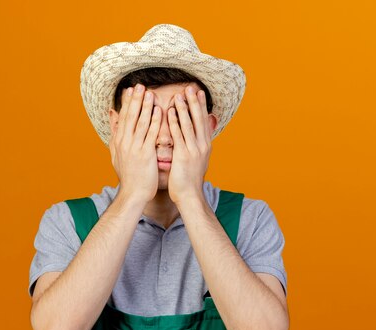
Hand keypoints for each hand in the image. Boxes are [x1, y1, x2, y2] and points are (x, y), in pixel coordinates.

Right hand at [108, 84, 161, 203]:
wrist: (133, 193)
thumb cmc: (129, 176)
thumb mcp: (116, 154)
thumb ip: (115, 134)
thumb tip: (112, 117)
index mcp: (119, 142)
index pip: (122, 118)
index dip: (126, 103)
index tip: (129, 89)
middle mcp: (125, 143)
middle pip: (130, 117)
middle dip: (135, 100)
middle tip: (139, 85)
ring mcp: (135, 148)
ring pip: (140, 122)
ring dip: (145, 106)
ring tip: (149, 92)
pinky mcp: (145, 154)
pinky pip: (151, 134)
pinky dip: (154, 121)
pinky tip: (159, 111)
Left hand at [167, 86, 212, 205]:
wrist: (190, 196)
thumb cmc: (189, 180)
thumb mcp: (196, 161)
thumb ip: (195, 147)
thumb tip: (196, 138)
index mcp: (205, 145)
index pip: (203, 121)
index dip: (201, 106)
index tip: (198, 92)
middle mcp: (202, 145)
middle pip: (199, 119)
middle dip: (194, 102)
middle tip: (191, 87)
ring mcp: (194, 150)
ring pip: (189, 124)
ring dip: (184, 108)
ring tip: (179, 94)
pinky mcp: (184, 155)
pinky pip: (178, 135)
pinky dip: (174, 122)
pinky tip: (169, 112)